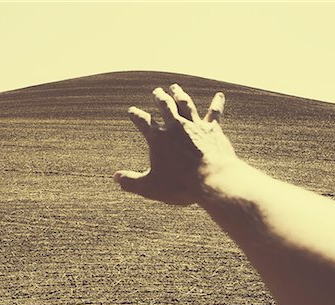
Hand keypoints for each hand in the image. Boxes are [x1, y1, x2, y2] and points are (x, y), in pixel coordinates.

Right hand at [113, 84, 236, 204]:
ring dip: (179, 95)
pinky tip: (220, 96)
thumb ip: (131, 182)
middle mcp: (176, 126)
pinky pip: (214, 113)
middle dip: (159, 98)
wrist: (211, 180)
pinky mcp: (213, 130)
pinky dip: (216, 104)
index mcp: (158, 138)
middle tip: (157, 91)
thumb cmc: (180, 185)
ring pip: (185, 104)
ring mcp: (195, 126)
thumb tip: (115, 178)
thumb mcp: (150, 187)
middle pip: (165, 106)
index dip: (136, 115)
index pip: (143, 122)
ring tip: (175, 88)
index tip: (131, 111)